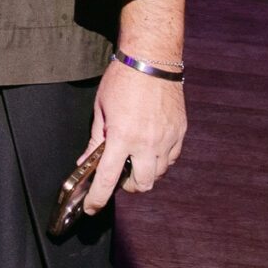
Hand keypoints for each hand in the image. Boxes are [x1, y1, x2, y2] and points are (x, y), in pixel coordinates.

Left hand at [81, 59, 186, 213]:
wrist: (152, 58)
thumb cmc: (122, 80)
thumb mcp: (101, 110)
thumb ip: (96, 139)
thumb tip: (87, 162)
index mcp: (122, 137)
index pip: (108, 179)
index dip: (98, 199)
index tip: (92, 208)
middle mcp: (147, 142)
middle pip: (142, 185)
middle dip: (129, 187)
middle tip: (120, 175)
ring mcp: (167, 138)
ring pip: (159, 173)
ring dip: (145, 172)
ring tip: (135, 157)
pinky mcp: (180, 131)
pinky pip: (172, 157)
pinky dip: (161, 159)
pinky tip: (151, 147)